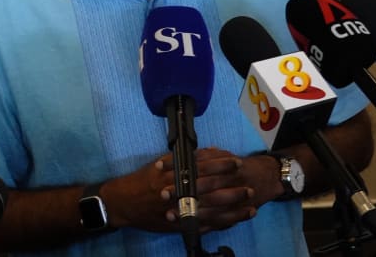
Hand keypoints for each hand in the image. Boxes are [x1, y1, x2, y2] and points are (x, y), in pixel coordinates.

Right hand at [100, 149, 252, 233]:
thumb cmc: (143, 179)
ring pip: (211, 210)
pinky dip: (220, 224)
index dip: (221, 165)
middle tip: (250, 186)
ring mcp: (180, 209)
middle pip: (211, 189)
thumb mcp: (161, 163)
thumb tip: (207, 151)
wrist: (125, 201)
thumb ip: (183, 159)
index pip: (202, 166)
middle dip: (232, 188)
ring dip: (233, 209)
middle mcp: (178, 191)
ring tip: (251, 208)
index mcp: (174, 173)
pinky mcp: (180, 223)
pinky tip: (234, 222)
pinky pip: (204, 224)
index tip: (236, 162)